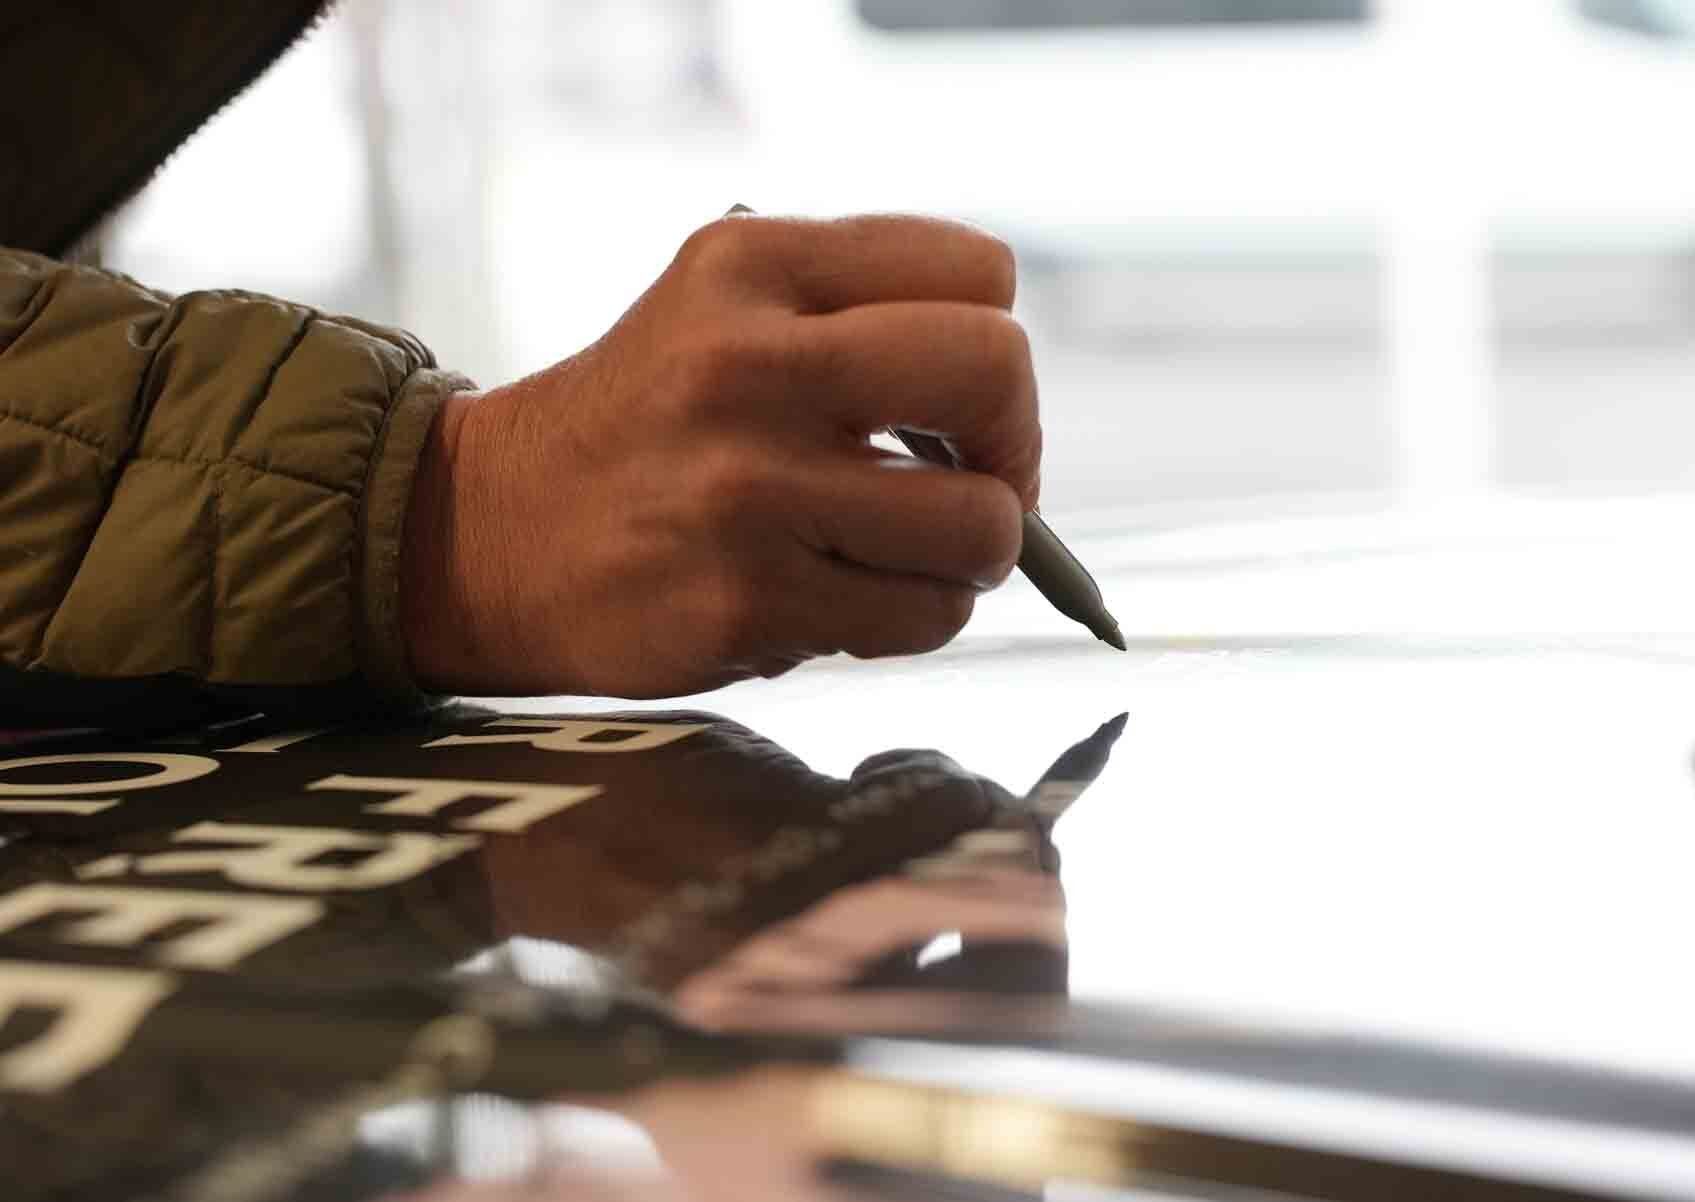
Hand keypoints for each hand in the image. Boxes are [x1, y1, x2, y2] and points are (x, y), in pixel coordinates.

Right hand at [400, 214, 1038, 696]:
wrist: (487, 534)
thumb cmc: (645, 425)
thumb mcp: (723, 309)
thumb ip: (857, 314)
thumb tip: (1008, 406)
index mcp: (751, 266)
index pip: (977, 269)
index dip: (992, 343)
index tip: (959, 402)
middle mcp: (747, 365)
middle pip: (996, 370)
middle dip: (1013, 441)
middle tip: (980, 479)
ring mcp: (747, 491)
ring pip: (979, 523)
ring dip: (974, 552)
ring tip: (911, 552)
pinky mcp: (746, 603)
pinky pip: (921, 616)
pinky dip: (918, 616)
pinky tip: (855, 598)